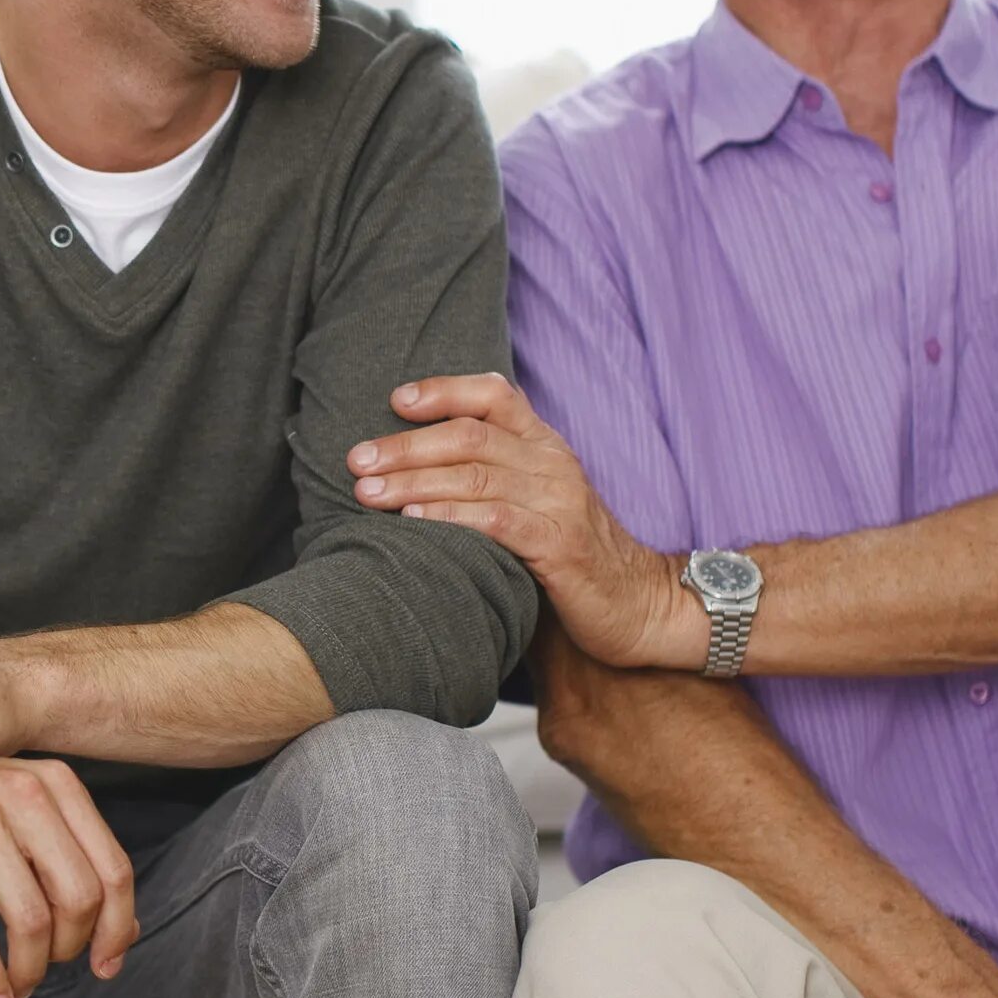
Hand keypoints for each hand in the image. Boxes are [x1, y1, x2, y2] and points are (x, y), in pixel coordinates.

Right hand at [0, 754, 137, 997]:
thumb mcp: (16, 815)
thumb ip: (68, 860)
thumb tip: (125, 934)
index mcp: (53, 783)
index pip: (112, 868)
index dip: (117, 928)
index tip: (105, 966)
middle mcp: (21, 793)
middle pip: (79, 897)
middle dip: (72, 950)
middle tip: (47, 970)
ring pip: (30, 919)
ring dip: (30, 970)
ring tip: (18, 987)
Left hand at [348, 375, 697, 669]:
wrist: (640, 606)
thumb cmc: (571, 559)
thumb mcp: (535, 505)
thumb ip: (490, 480)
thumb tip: (411, 472)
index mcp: (545, 446)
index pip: (495, 395)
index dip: (444, 390)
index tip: (395, 400)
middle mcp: (553, 464)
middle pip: (470, 435)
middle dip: (406, 446)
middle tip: (357, 460)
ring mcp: (558, 502)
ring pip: (475, 475)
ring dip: (414, 482)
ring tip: (368, 493)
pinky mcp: (559, 545)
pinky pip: (496, 521)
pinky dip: (450, 517)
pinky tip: (413, 521)